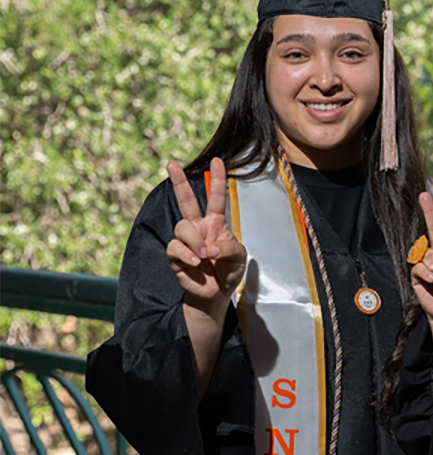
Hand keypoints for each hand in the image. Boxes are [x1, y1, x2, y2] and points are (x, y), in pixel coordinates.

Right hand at [165, 157, 246, 306]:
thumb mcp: (239, 257)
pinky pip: (175, 247)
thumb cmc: (228, 271)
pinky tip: (196, 263)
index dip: (217, 179)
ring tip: (204, 256)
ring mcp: (185, 240)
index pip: (216, 197)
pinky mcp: (175, 255)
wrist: (216, 293)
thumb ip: (229, 248)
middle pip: (186, 200)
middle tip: (171, 164)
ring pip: (181, 226)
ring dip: (195, 241)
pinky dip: (187, 254)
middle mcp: (198, 227)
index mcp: (215, 222)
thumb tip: (210, 247)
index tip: (218, 161)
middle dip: (179, 182)